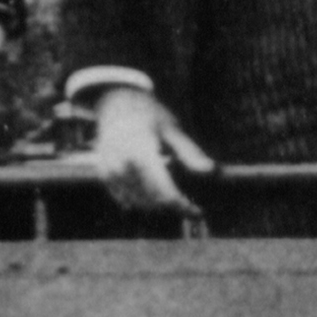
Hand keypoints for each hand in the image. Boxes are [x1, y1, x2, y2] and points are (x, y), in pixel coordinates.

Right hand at [87, 84, 216, 214]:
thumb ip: (190, 153)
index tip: (198, 213)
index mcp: (140, 151)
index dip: (182, 205)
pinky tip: (153, 187)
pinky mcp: (104, 176)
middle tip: (191, 205)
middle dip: (173, 205)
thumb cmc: (149, 114)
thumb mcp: (173, 129)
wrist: (115, 104)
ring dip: (158, 205)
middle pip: (152, 200)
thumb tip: (212, 171)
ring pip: (138, 203)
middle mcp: (122, 164)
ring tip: (171, 187)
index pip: (163, 190)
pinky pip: (126, 199)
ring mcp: (109, 171)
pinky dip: (142, 200)